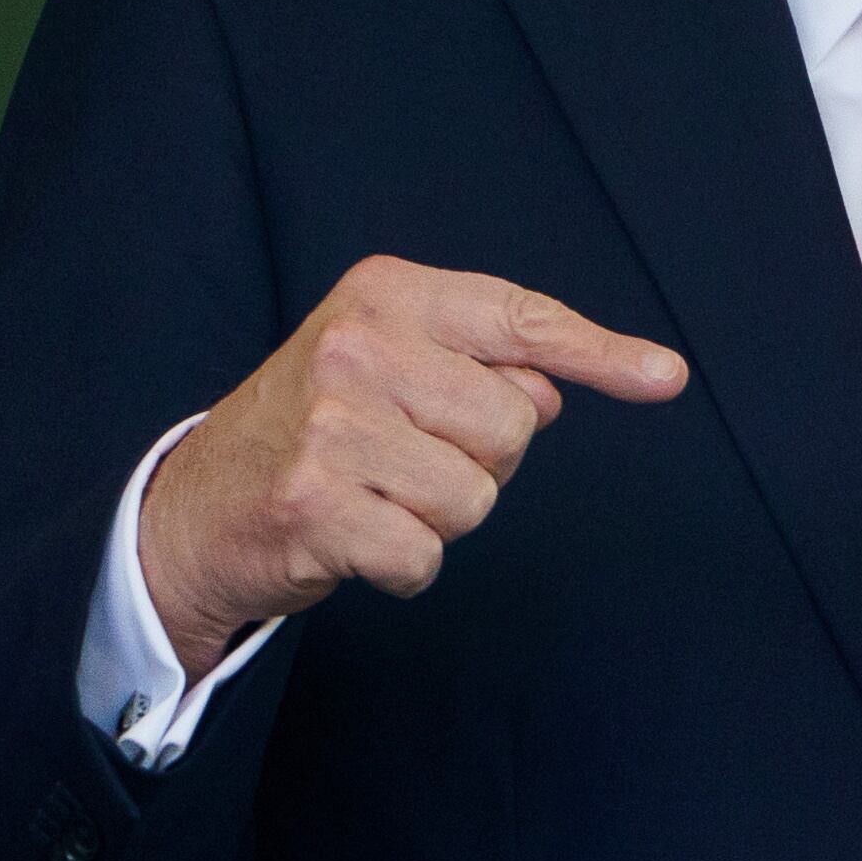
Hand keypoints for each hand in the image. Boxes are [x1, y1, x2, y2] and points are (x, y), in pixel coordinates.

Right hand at [140, 258, 687, 673]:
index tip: (666, 377)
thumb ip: (477, 367)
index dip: (599, 352)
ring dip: (438, 517)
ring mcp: (334, 427)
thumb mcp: (387, 366)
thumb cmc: (313, 432)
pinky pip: (427, 556)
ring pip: (476, 496)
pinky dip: (403, 565)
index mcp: (384, 295)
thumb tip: (552, 392)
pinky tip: (354, 539)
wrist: (195, 507)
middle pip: (513, 424)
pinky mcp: (318, 505)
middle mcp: (358, 347)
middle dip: (477, 459)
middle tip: (401, 457)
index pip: (519, 319)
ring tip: (374, 494)